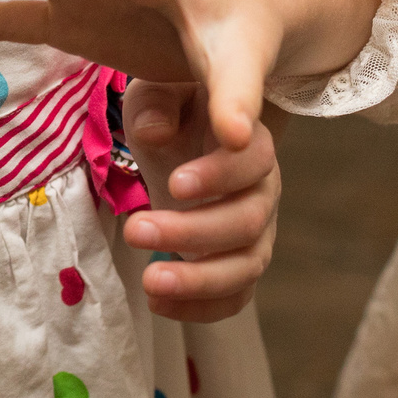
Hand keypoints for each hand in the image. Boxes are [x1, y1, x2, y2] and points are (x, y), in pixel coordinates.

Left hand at [119, 81, 282, 322]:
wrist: (190, 132)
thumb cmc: (176, 107)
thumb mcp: (158, 89)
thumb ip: (158, 103)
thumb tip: (155, 133)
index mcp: (248, 139)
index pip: (251, 157)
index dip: (220, 174)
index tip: (176, 184)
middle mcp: (263, 187)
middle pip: (247, 219)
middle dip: (191, 232)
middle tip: (134, 229)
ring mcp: (257, 228)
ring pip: (246, 264)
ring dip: (199, 279)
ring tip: (149, 281)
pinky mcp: (239, 259)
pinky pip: (236, 295)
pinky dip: (202, 308)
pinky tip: (158, 305)